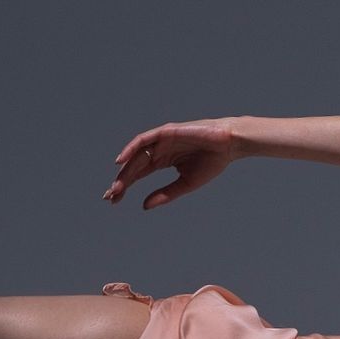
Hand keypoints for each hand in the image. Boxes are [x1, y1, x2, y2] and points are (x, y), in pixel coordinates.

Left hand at [103, 118, 242, 209]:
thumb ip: (165, 194)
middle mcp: (158, 150)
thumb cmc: (211, 162)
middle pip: (133, 167)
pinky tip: (121, 160)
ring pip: (136, 156)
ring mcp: (161, 140)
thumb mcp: (186, 184)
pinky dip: (131, 148)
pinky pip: (144, 140)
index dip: (125, 186)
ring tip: (116, 186)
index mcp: (162, 161)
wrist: (228, 145)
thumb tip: (144, 206)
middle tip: (110, 197)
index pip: (138, 174)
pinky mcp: (166, 132)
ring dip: (125, 170)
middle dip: (122, 182)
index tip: (113, 200)